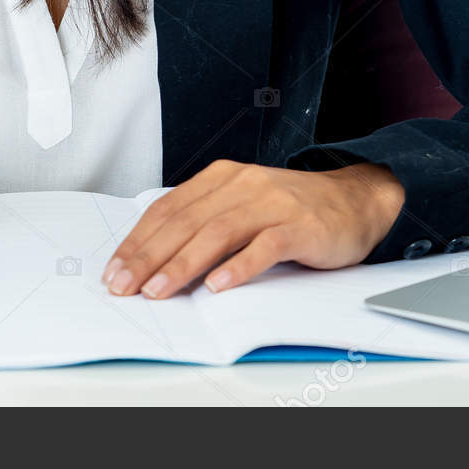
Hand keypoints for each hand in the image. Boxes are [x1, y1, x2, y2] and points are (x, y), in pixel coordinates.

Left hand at [101, 160, 404, 298]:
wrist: (353, 200)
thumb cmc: (291, 210)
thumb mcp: (241, 204)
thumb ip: (204, 221)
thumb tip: (154, 258)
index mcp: (222, 178)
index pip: (169, 208)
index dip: (138, 240)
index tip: (115, 269)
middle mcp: (242, 184)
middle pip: (186, 221)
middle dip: (149, 256)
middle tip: (126, 286)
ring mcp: (272, 203)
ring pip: (218, 232)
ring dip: (184, 264)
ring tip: (160, 290)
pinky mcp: (299, 226)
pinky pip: (265, 246)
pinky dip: (239, 266)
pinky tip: (219, 286)